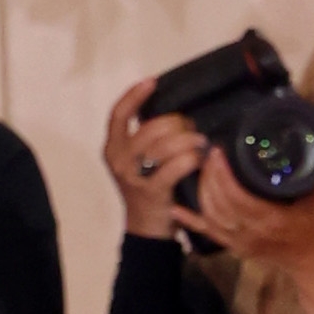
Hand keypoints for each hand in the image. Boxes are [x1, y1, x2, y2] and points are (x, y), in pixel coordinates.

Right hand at [104, 76, 212, 241]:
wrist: (146, 231)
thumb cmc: (148, 190)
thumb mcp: (137, 162)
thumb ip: (145, 139)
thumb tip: (172, 113)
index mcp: (112, 148)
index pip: (118, 114)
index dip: (134, 95)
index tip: (152, 81)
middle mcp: (119, 160)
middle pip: (150, 127)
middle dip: (176, 123)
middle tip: (192, 128)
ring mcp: (134, 177)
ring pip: (165, 144)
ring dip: (189, 139)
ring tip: (201, 142)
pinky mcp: (152, 191)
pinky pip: (175, 166)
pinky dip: (192, 158)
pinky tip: (200, 158)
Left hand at [191, 145, 313, 313]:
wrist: (310, 264)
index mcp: (270, 220)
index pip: (237, 196)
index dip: (223, 174)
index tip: (218, 151)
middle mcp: (250, 233)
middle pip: (218, 203)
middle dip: (209, 176)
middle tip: (207, 153)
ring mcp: (239, 242)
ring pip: (210, 215)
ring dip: (201, 190)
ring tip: (200, 167)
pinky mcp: (233, 247)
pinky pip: (207, 232)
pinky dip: (190, 220)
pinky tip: (175, 208)